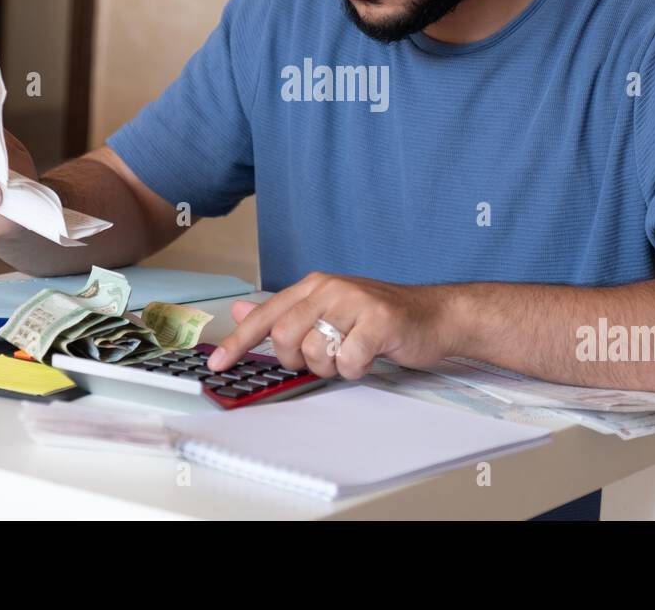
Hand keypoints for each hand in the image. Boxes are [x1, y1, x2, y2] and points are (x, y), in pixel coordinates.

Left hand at [206, 272, 458, 378]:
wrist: (436, 316)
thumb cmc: (381, 319)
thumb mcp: (330, 312)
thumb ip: (287, 314)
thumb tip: (239, 311)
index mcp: (315, 285)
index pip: (266, 315)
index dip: (238, 341)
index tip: (218, 364)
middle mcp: (331, 288)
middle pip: (284, 337)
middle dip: (299, 359)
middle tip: (325, 357)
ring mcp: (355, 302)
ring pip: (315, 353)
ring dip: (332, 367)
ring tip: (352, 352)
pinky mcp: (378, 321)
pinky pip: (348, 361)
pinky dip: (357, 369)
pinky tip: (371, 355)